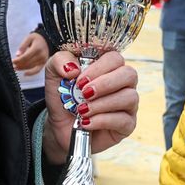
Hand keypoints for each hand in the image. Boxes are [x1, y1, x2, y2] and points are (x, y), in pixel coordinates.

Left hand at [12, 32, 48, 75]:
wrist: (47, 40)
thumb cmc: (37, 38)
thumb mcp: (28, 38)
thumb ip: (22, 46)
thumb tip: (17, 54)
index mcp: (36, 48)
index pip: (25, 57)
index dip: (18, 60)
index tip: (12, 61)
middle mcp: (40, 55)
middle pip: (27, 63)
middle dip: (19, 65)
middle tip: (12, 65)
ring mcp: (42, 60)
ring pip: (30, 67)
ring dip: (22, 68)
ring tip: (16, 68)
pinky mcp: (43, 63)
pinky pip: (37, 70)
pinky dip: (31, 73)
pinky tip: (25, 74)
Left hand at [41, 50, 138, 165]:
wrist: (60, 126)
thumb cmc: (64, 97)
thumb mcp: (55, 74)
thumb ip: (60, 61)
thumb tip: (74, 67)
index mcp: (108, 67)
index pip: (115, 58)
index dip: (99, 67)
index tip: (80, 80)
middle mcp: (123, 83)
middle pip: (129, 74)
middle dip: (105, 84)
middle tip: (84, 94)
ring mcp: (128, 104)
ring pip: (129, 97)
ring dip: (102, 104)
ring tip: (82, 111)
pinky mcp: (127, 124)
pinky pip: (124, 120)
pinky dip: (102, 121)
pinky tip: (86, 123)